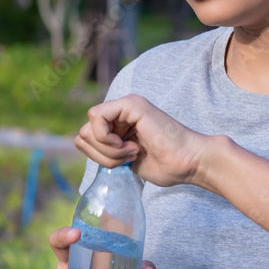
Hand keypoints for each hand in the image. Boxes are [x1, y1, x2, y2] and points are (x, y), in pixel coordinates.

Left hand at [75, 94, 214, 187]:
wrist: (188, 162)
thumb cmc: (165, 164)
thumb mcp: (124, 159)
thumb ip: (104, 148)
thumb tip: (79, 140)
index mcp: (119, 122)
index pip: (86, 138)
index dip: (98, 156)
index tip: (124, 162)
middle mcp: (121, 110)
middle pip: (84, 133)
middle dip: (102, 155)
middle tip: (129, 158)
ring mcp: (126, 105)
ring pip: (88, 128)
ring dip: (108, 150)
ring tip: (133, 152)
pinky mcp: (131, 104)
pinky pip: (97, 117)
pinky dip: (107, 139)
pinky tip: (129, 147)